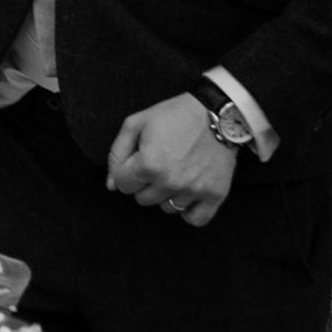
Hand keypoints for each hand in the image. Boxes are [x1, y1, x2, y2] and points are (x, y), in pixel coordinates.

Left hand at [105, 94, 237, 228]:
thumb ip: (117, 153)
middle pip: (143, 199)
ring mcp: (194, 190)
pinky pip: (195, 219)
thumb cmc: (175, 115)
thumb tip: (111, 185)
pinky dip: (190, 210)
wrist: (219, 113)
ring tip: (177, 172)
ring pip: (167, 208)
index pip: (123, 185)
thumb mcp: (137, 123)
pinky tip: (189, 193)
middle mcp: (170, 181)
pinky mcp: (215, 194)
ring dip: (168, 194)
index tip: (139, 159)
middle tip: (160, 163)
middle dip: (146, 183)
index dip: (127, 171)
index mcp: (148, 164)